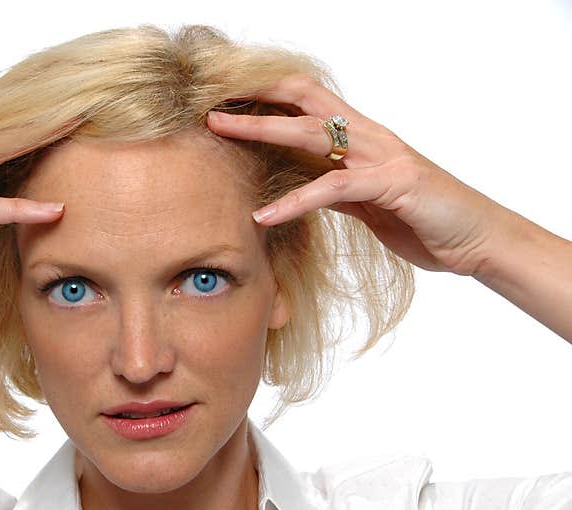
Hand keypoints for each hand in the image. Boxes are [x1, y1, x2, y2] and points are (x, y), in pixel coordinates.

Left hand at [206, 73, 505, 275]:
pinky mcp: (391, 184)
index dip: (266, 94)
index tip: (225, 101)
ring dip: (262, 129)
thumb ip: (334, 188)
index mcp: (360, 138)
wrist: (475, 238)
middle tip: (210, 104)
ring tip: (220, 134)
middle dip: (254, 99)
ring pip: (312, 133)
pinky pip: (333, 188)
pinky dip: (295, 201)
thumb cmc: (422, 219)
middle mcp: (368, 138)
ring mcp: (381, 157)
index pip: (306, 100)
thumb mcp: (367, 202)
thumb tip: (299, 188)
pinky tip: (264, 215)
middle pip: (302, 101)